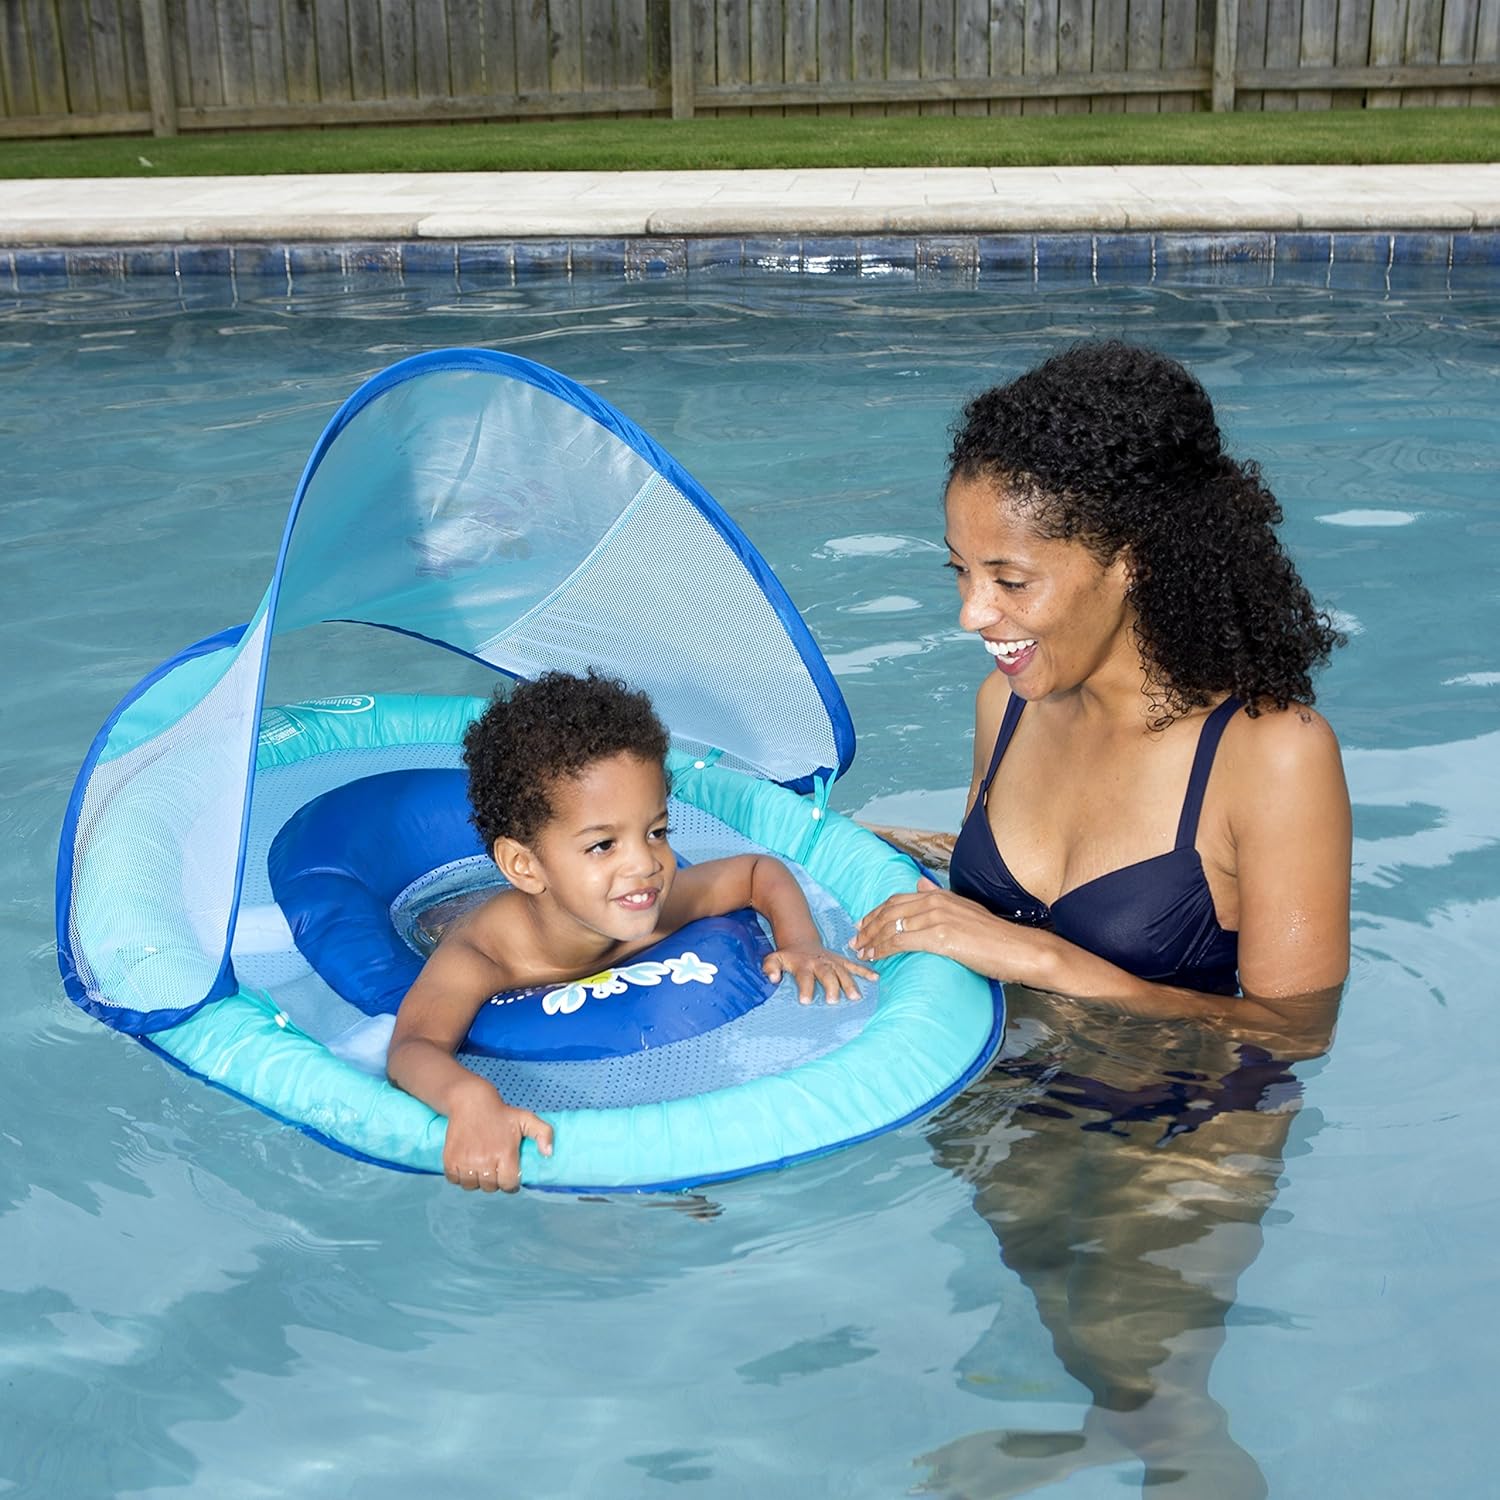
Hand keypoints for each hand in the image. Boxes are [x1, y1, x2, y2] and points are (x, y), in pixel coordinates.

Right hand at [443, 1086, 553, 1192]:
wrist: (470, 1101)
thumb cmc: (500, 1112)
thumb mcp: (527, 1118)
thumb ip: (544, 1133)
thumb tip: (549, 1153)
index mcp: (505, 1153)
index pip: (508, 1184)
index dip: (510, 1183)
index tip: (509, 1175)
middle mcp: (485, 1160)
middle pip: (490, 1187)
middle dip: (494, 1180)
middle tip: (494, 1166)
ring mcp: (466, 1161)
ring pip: (472, 1186)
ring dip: (476, 1179)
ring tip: (480, 1165)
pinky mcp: (450, 1159)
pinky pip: (454, 1180)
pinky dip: (459, 1176)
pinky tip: (466, 1164)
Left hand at [764, 945, 877, 1004]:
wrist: (801, 941)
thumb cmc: (788, 956)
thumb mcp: (774, 959)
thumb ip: (770, 967)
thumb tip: (773, 978)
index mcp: (803, 964)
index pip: (804, 976)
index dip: (805, 987)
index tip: (806, 1001)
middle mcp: (819, 963)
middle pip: (827, 974)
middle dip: (831, 986)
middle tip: (833, 1001)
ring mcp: (832, 961)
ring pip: (843, 971)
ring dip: (850, 983)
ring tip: (856, 997)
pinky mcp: (841, 961)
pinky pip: (854, 965)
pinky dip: (865, 971)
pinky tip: (875, 978)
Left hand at [852, 877, 1049, 982]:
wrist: (1020, 949)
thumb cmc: (996, 937)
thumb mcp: (965, 909)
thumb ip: (940, 897)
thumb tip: (920, 883)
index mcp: (941, 895)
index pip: (898, 900)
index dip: (876, 912)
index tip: (863, 924)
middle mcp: (936, 901)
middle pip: (889, 911)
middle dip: (867, 926)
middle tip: (854, 940)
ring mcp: (937, 918)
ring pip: (891, 926)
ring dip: (871, 940)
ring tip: (860, 952)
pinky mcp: (940, 937)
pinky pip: (901, 942)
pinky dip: (883, 949)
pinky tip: (875, 957)